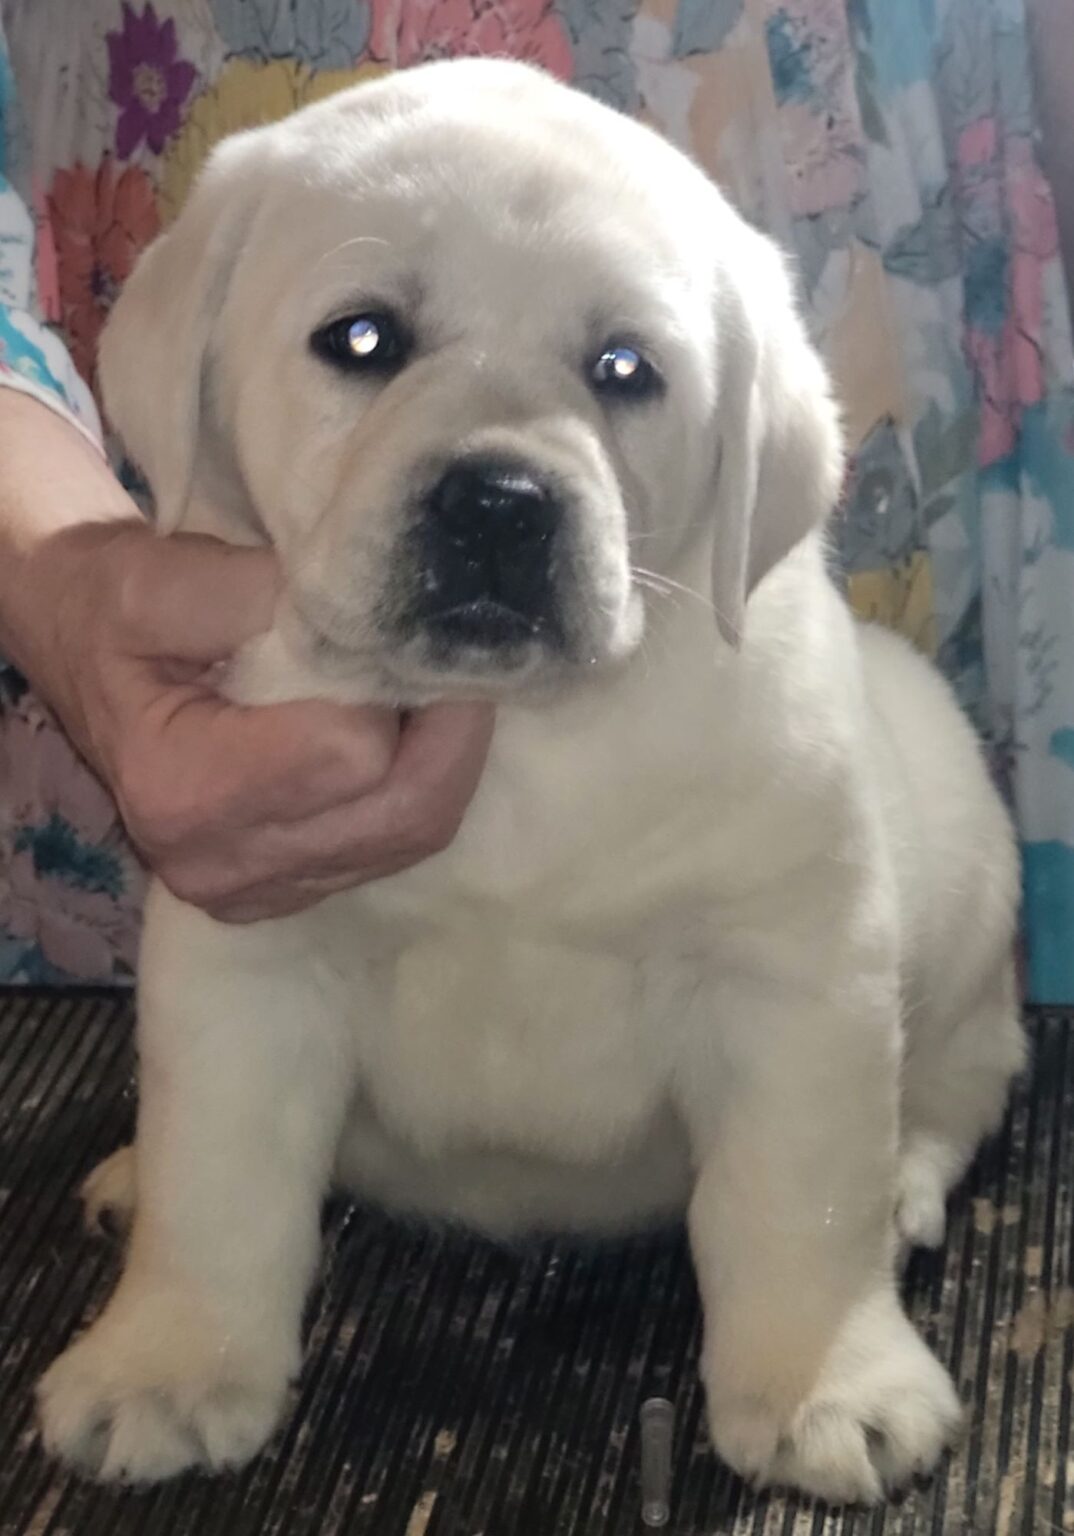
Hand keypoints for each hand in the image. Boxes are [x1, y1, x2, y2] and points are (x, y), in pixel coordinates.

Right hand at [37, 523, 492, 920]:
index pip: (353, 755)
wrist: (81, 654)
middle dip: (454, 730)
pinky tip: (413, 732)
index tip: (398, 631)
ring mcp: (256, 892)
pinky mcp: (285, 893)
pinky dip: (418, 787)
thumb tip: (372, 608)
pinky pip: (392, 848)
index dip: (393, 687)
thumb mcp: (161, 576)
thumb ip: (258, 591)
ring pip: (411, 836)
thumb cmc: (115, 609)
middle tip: (467, 655)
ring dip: (447, 759)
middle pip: (402, 812)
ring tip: (443, 686)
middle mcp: (220, 864)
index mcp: (184, 789)